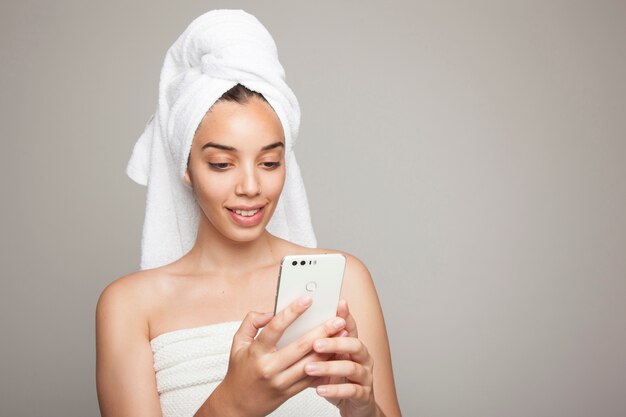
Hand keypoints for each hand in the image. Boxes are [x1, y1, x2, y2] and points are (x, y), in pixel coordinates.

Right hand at [205, 296, 347, 416]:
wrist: (237, 405)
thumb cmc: (239, 371)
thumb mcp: (238, 343)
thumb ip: (252, 322)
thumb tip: (271, 312)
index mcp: (257, 352)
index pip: (276, 328)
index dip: (293, 311)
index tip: (307, 299)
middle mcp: (270, 368)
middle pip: (301, 346)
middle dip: (322, 331)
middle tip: (337, 319)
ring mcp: (281, 382)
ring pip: (311, 363)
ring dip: (329, 348)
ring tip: (342, 334)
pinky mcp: (290, 392)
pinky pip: (311, 378)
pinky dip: (325, 365)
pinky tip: (336, 354)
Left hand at [304, 300, 380, 416]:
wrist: (354, 405)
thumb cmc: (337, 379)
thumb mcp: (328, 359)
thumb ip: (317, 345)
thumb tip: (294, 329)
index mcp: (353, 345)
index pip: (351, 326)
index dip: (346, 315)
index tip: (338, 304)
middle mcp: (362, 358)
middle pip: (354, 344)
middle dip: (334, 342)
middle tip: (315, 343)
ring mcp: (365, 375)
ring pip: (352, 367)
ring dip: (330, 367)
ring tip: (309, 368)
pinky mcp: (363, 394)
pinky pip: (352, 390)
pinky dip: (335, 389)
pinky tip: (320, 389)